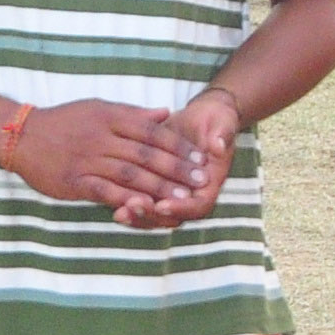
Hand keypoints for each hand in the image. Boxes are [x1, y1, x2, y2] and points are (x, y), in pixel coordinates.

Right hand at [6, 99, 207, 216]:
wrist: (22, 136)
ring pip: (130, 175)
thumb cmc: (65, 121)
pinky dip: (127, 202)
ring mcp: (87, 160)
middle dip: (176, 169)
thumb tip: (166, 113)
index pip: (152, 132)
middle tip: (199, 181)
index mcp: (110, 118)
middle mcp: (101, 138)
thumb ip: (133, 114)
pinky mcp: (75, 181)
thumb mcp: (99, 108)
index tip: (199, 158)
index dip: (178, 146)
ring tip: (182, 198)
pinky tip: (147, 209)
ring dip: (158, 188)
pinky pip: (105, 193)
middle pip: (146, 155)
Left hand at [119, 89, 244, 228]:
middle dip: (152, 215)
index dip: (181, 208)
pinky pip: (143, 204)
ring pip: (155, 216)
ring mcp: (173, 194)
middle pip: (173, 218)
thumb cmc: (215, 119)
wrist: (203, 117)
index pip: (198, 206)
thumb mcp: (222, 123)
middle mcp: (192, 195)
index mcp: (210, 184)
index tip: (163, 204)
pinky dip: (128, 207)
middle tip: (133, 207)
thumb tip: (219, 146)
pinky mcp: (156, 188)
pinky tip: (112, 207)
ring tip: (119, 212)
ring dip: (138, 216)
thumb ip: (222, 136)